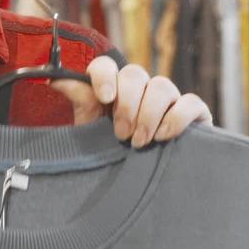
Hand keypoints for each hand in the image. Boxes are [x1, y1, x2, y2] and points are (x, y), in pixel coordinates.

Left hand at [57, 56, 212, 147]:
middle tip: (121, 134)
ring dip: (148, 114)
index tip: (104, 99)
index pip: (106, 65)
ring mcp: (169, 99)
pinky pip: (191, 102)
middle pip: (135, 73)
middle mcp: (141, 89)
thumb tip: (53, 79)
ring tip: (140, 143)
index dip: (105, 76)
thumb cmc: (115, 153)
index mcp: (114, 89)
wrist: (145, 183)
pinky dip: (177, 117)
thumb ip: (81, 102)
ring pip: (162, 85)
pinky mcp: (194, 114)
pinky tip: (164, 136)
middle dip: (127, 104)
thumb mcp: (92, 130)